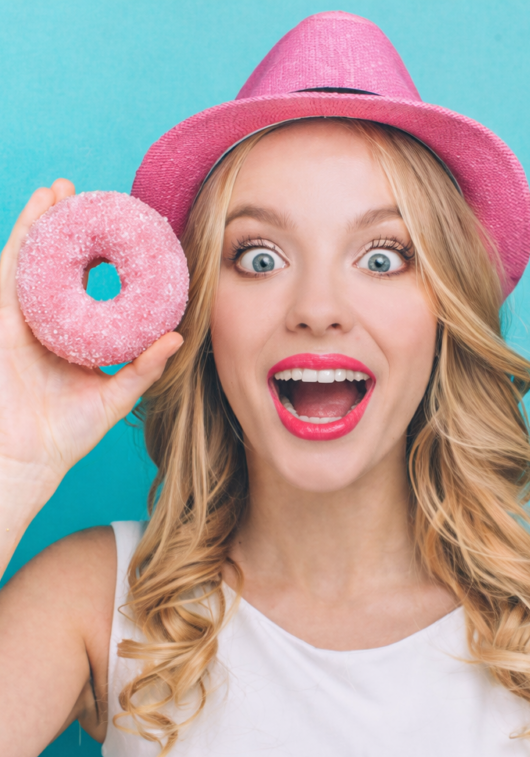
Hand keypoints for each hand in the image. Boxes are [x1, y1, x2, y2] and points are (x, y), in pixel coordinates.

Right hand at [0, 180, 182, 503]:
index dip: (95, 256)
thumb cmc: (68, 433)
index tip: (116, 229)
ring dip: (41, 223)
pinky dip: (21, 243)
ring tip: (59, 191)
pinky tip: (36, 215)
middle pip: (54, 264)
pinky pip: (10, 275)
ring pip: (29, 260)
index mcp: (71, 335)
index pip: (83, 286)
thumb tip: (178, 338)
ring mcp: (20, 320)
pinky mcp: (0, 323)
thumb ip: (143, 368)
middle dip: (66, 228)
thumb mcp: (115, 395)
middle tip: (84, 194)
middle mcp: (45, 322)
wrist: (26, 458)